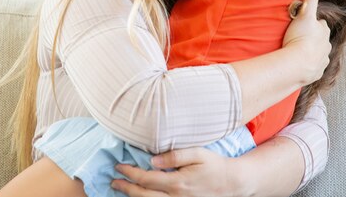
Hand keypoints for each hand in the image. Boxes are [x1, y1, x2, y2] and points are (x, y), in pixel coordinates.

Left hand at [111, 147, 246, 196]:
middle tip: (113, 181)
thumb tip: (152, 160)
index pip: (147, 178)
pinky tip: (139, 196)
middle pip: (144, 195)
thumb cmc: (215, 165)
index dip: (130, 173)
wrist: (232, 183)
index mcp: (178, 182)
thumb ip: (174, 156)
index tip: (119, 166)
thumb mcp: (197, 154)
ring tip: (121, 189)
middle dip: (126, 188)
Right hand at [283, 0, 330, 84]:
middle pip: (321, 39)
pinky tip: (299, 63)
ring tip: (297, 51)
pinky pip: (314, 66)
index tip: (302, 24)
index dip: (312, 23)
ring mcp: (322, 60)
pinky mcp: (317, 72)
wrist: (297, 64)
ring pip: (319, 53)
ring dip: (311, 51)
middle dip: (313, 38)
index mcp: (324, 31)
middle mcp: (326, 45)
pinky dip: (309, 64)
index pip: (320, 24)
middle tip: (298, 37)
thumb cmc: (300, 38)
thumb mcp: (304, 15)